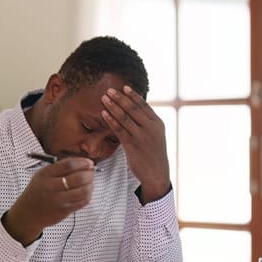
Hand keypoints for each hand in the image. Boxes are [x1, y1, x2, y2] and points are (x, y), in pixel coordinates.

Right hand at [4, 157, 93, 245]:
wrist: (28, 213)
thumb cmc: (38, 191)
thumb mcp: (43, 175)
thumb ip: (60, 168)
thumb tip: (83, 163)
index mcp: (45, 174)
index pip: (69, 165)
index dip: (83, 163)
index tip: (89, 163)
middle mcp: (51, 187)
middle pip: (78, 178)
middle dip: (89, 173)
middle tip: (91, 172)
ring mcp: (58, 200)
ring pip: (84, 191)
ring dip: (90, 185)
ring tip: (90, 182)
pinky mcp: (64, 211)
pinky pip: (83, 201)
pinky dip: (88, 195)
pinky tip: (86, 191)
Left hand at [101, 85, 170, 202]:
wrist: (156, 173)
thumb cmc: (154, 154)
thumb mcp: (157, 135)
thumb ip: (148, 123)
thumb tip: (136, 109)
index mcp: (158, 123)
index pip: (144, 105)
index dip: (133, 95)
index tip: (124, 87)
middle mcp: (150, 128)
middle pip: (133, 108)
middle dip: (120, 98)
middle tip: (109, 90)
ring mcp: (141, 136)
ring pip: (124, 117)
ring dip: (113, 106)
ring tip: (104, 98)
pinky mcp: (131, 145)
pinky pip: (118, 129)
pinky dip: (110, 120)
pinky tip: (104, 113)